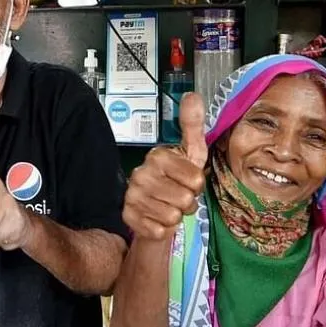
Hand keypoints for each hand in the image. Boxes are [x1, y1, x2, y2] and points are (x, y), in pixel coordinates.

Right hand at [122, 92, 206, 239]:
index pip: (195, 179)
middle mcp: (141, 174)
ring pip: (172, 217)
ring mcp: (132, 196)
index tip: (187, 182)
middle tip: (178, 197)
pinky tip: (156, 219)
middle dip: (187, 203)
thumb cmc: (177, 180)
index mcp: (158, 156)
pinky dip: (163, 229)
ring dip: (175, 217)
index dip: (197, 185)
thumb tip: (192, 95)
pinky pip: (159, 231)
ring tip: (168, 207)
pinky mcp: (127, 217)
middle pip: (184, 200)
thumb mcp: (190, 153)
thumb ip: (192, 126)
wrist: (154, 208)